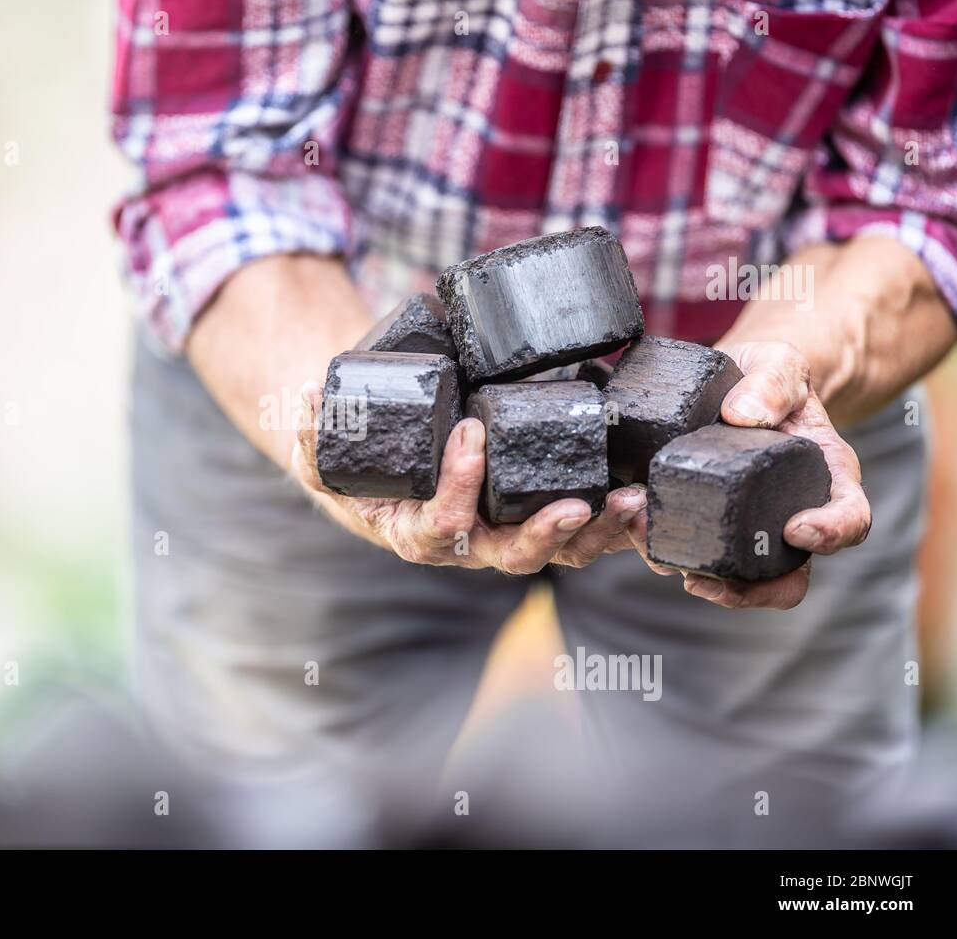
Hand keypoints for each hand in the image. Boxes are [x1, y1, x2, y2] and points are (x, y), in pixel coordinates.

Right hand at [293, 381, 646, 573]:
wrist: (386, 470)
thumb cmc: (358, 464)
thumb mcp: (322, 456)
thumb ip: (312, 436)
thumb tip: (305, 401)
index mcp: (419, 533)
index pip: (443, 526)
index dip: (458, 487)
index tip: (469, 433)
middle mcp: (469, 544)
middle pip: (515, 555)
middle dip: (549, 535)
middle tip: (578, 503)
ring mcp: (509, 531)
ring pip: (562, 550)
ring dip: (600, 531)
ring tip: (635, 503)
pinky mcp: (540, 510)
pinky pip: (587, 528)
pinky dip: (620, 522)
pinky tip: (651, 499)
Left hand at [627, 340, 871, 608]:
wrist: (730, 379)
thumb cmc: (765, 375)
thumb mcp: (778, 362)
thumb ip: (772, 381)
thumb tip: (743, 415)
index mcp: (825, 478)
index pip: (849, 519)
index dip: (832, 533)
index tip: (799, 530)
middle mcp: (786, 515)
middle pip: (787, 579)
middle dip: (749, 591)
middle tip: (706, 579)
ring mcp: (742, 527)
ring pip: (728, 576)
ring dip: (688, 568)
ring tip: (648, 538)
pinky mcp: (700, 522)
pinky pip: (684, 551)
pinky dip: (657, 546)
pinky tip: (630, 525)